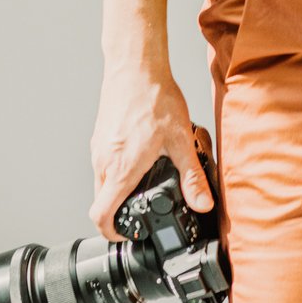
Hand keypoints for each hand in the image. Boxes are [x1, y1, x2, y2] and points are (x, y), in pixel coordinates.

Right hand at [88, 64, 214, 237]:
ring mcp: (98, 149)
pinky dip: (118, 170)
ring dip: (120, 189)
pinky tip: (141, 156)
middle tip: (144, 210)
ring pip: (102, 182)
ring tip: (146, 180)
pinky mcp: (100, 137)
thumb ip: (192, 176)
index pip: (101, 215)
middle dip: (121, 212)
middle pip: (102, 202)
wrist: (135, 67)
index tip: (127, 235)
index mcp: (121, 169)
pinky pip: (104, 164)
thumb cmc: (154, 98)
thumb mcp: (181, 141)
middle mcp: (103, 161)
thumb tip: (203, 203)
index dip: (112, 233)